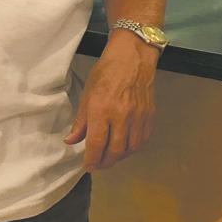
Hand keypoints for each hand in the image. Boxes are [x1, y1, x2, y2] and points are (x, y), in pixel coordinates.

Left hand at [63, 31, 158, 170]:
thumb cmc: (107, 71)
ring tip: (111, 157)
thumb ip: (80, 121)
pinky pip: (142, 139)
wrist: (133, 55)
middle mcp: (121, 115)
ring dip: (119, 157)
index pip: (95, 144)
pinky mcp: (149, 114)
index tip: (87, 166)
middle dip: (105, 163)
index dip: (91, 160)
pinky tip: (125, 146)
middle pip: (114, 151)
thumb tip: (71, 141)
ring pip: (130, 148)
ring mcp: (138, 116)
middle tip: (98, 164)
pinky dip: (133, 148)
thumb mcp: (87, 93)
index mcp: (101, 109)